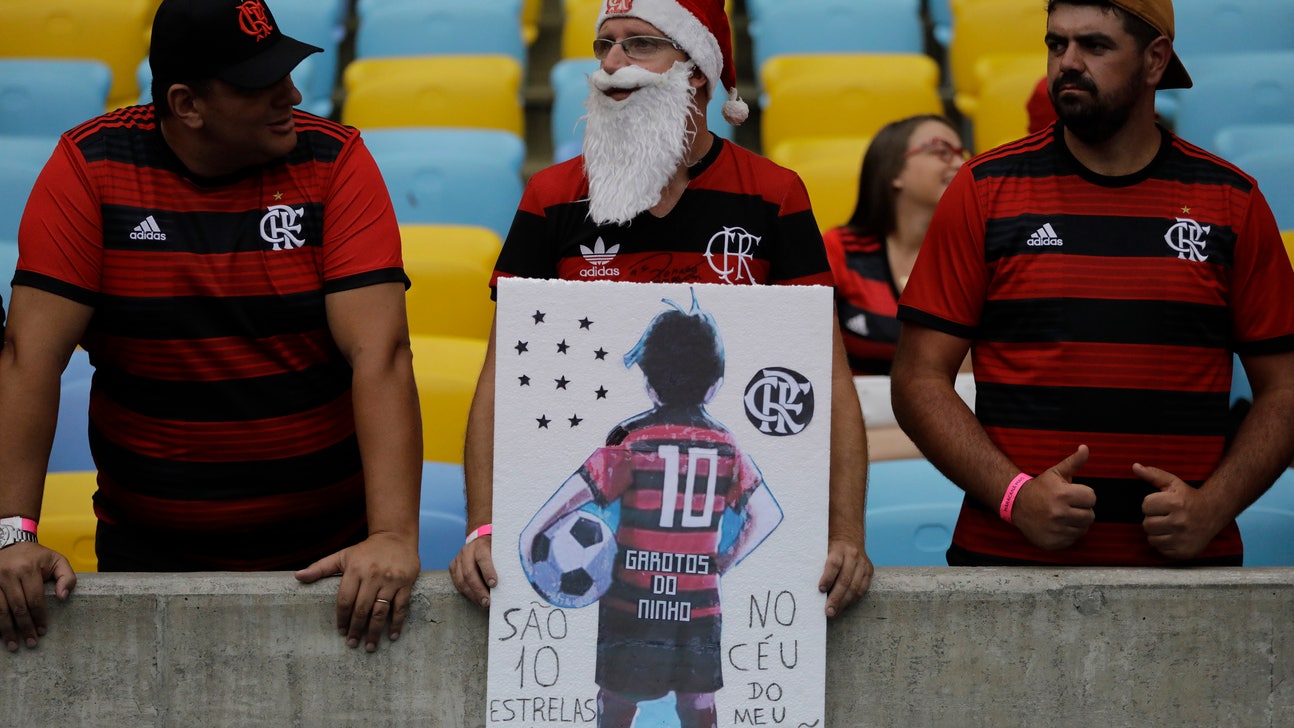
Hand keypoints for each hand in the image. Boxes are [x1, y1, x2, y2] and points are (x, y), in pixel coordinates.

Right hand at [0, 542, 75, 651]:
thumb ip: (67, 577)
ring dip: (6, 630)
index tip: (43, 631)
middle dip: (24, 628)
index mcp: (28, 569)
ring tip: (14, 645)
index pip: (34, 599)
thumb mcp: (56, 560)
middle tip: (31, 643)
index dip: (39, 617)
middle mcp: (8, 574)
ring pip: (0, 610)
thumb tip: (64, 597)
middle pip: (17, 607)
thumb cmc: (36, 556)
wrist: (9, 543)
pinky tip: (0, 634)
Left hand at [295, 532, 419, 652]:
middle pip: (362, 608)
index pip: (345, 600)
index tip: (341, 632)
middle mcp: (372, 576)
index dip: (342, 618)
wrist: (395, 537)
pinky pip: (401, 606)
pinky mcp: (406, 583)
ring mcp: (390, 580)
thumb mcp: (343, 556)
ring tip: (370, 646)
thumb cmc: (366, 551)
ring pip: (380, 610)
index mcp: (355, 570)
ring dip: (375, 631)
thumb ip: (321, 568)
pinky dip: (397, 623)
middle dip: (357, 629)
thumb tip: (297, 576)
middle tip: (353, 644)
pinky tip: (392, 635)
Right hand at [449, 535, 495, 609]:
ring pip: (461, 580)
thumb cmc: (494, 549)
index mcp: (481, 545)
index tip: (494, 584)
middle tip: (487, 602)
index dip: (488, 572)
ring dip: (472, 595)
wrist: (480, 540)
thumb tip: (509, 583)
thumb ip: (502, 563)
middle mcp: (467, 551)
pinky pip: (456, 582)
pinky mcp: (453, 566)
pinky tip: (475, 599)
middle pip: (469, 573)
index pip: (483, 559)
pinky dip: (466, 592)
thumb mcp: (500, 551)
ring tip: (482, 604)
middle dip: (478, 590)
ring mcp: (458, 559)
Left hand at [818, 534, 871, 617]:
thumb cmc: (830, 547)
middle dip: (836, 597)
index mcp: (839, 548)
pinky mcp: (869, 571)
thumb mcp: (823, 549)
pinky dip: (853, 599)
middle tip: (828, 611)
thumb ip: (819, 564)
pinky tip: (843, 606)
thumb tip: (808, 585)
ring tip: (834, 612)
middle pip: (845, 579)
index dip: (827, 578)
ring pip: (855, 587)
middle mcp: (853, 555)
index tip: (820, 590)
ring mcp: (863, 564)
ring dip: (844, 602)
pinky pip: (862, 589)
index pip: (834, 564)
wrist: (849, 537)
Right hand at [1012, 445, 1096, 549]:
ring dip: (1076, 522)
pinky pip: (1073, 539)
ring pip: (1083, 529)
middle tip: (1069, 506)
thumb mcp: (1056, 472)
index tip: (1073, 494)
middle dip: (1082, 510)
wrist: (1016, 505)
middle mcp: (1059, 513)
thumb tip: (1085, 448)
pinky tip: (1058, 526)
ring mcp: (1056, 529)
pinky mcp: (1053, 542)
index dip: (1084, 495)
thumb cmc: (1040, 488)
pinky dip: (1068, 534)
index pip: (1092, 498)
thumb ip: (1074, 462)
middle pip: (1090, 515)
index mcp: (1063, 494)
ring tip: (1064, 515)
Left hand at [1136, 463, 1225, 559]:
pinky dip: (1164, 544)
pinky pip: (1161, 550)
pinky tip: (1173, 536)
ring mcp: (1182, 539)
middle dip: (1153, 519)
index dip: (1151, 504)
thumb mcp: (1173, 482)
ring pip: (1152, 539)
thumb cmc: (1189, 497)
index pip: (1145, 506)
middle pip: (1146, 524)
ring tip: (1169, 526)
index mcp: (1175, 503)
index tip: (1162, 504)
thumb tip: (1135, 466)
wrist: (1213, 513)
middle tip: (1165, 516)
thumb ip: (1153, 474)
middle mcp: (1179, 522)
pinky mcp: (1184, 552)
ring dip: (1157, 533)